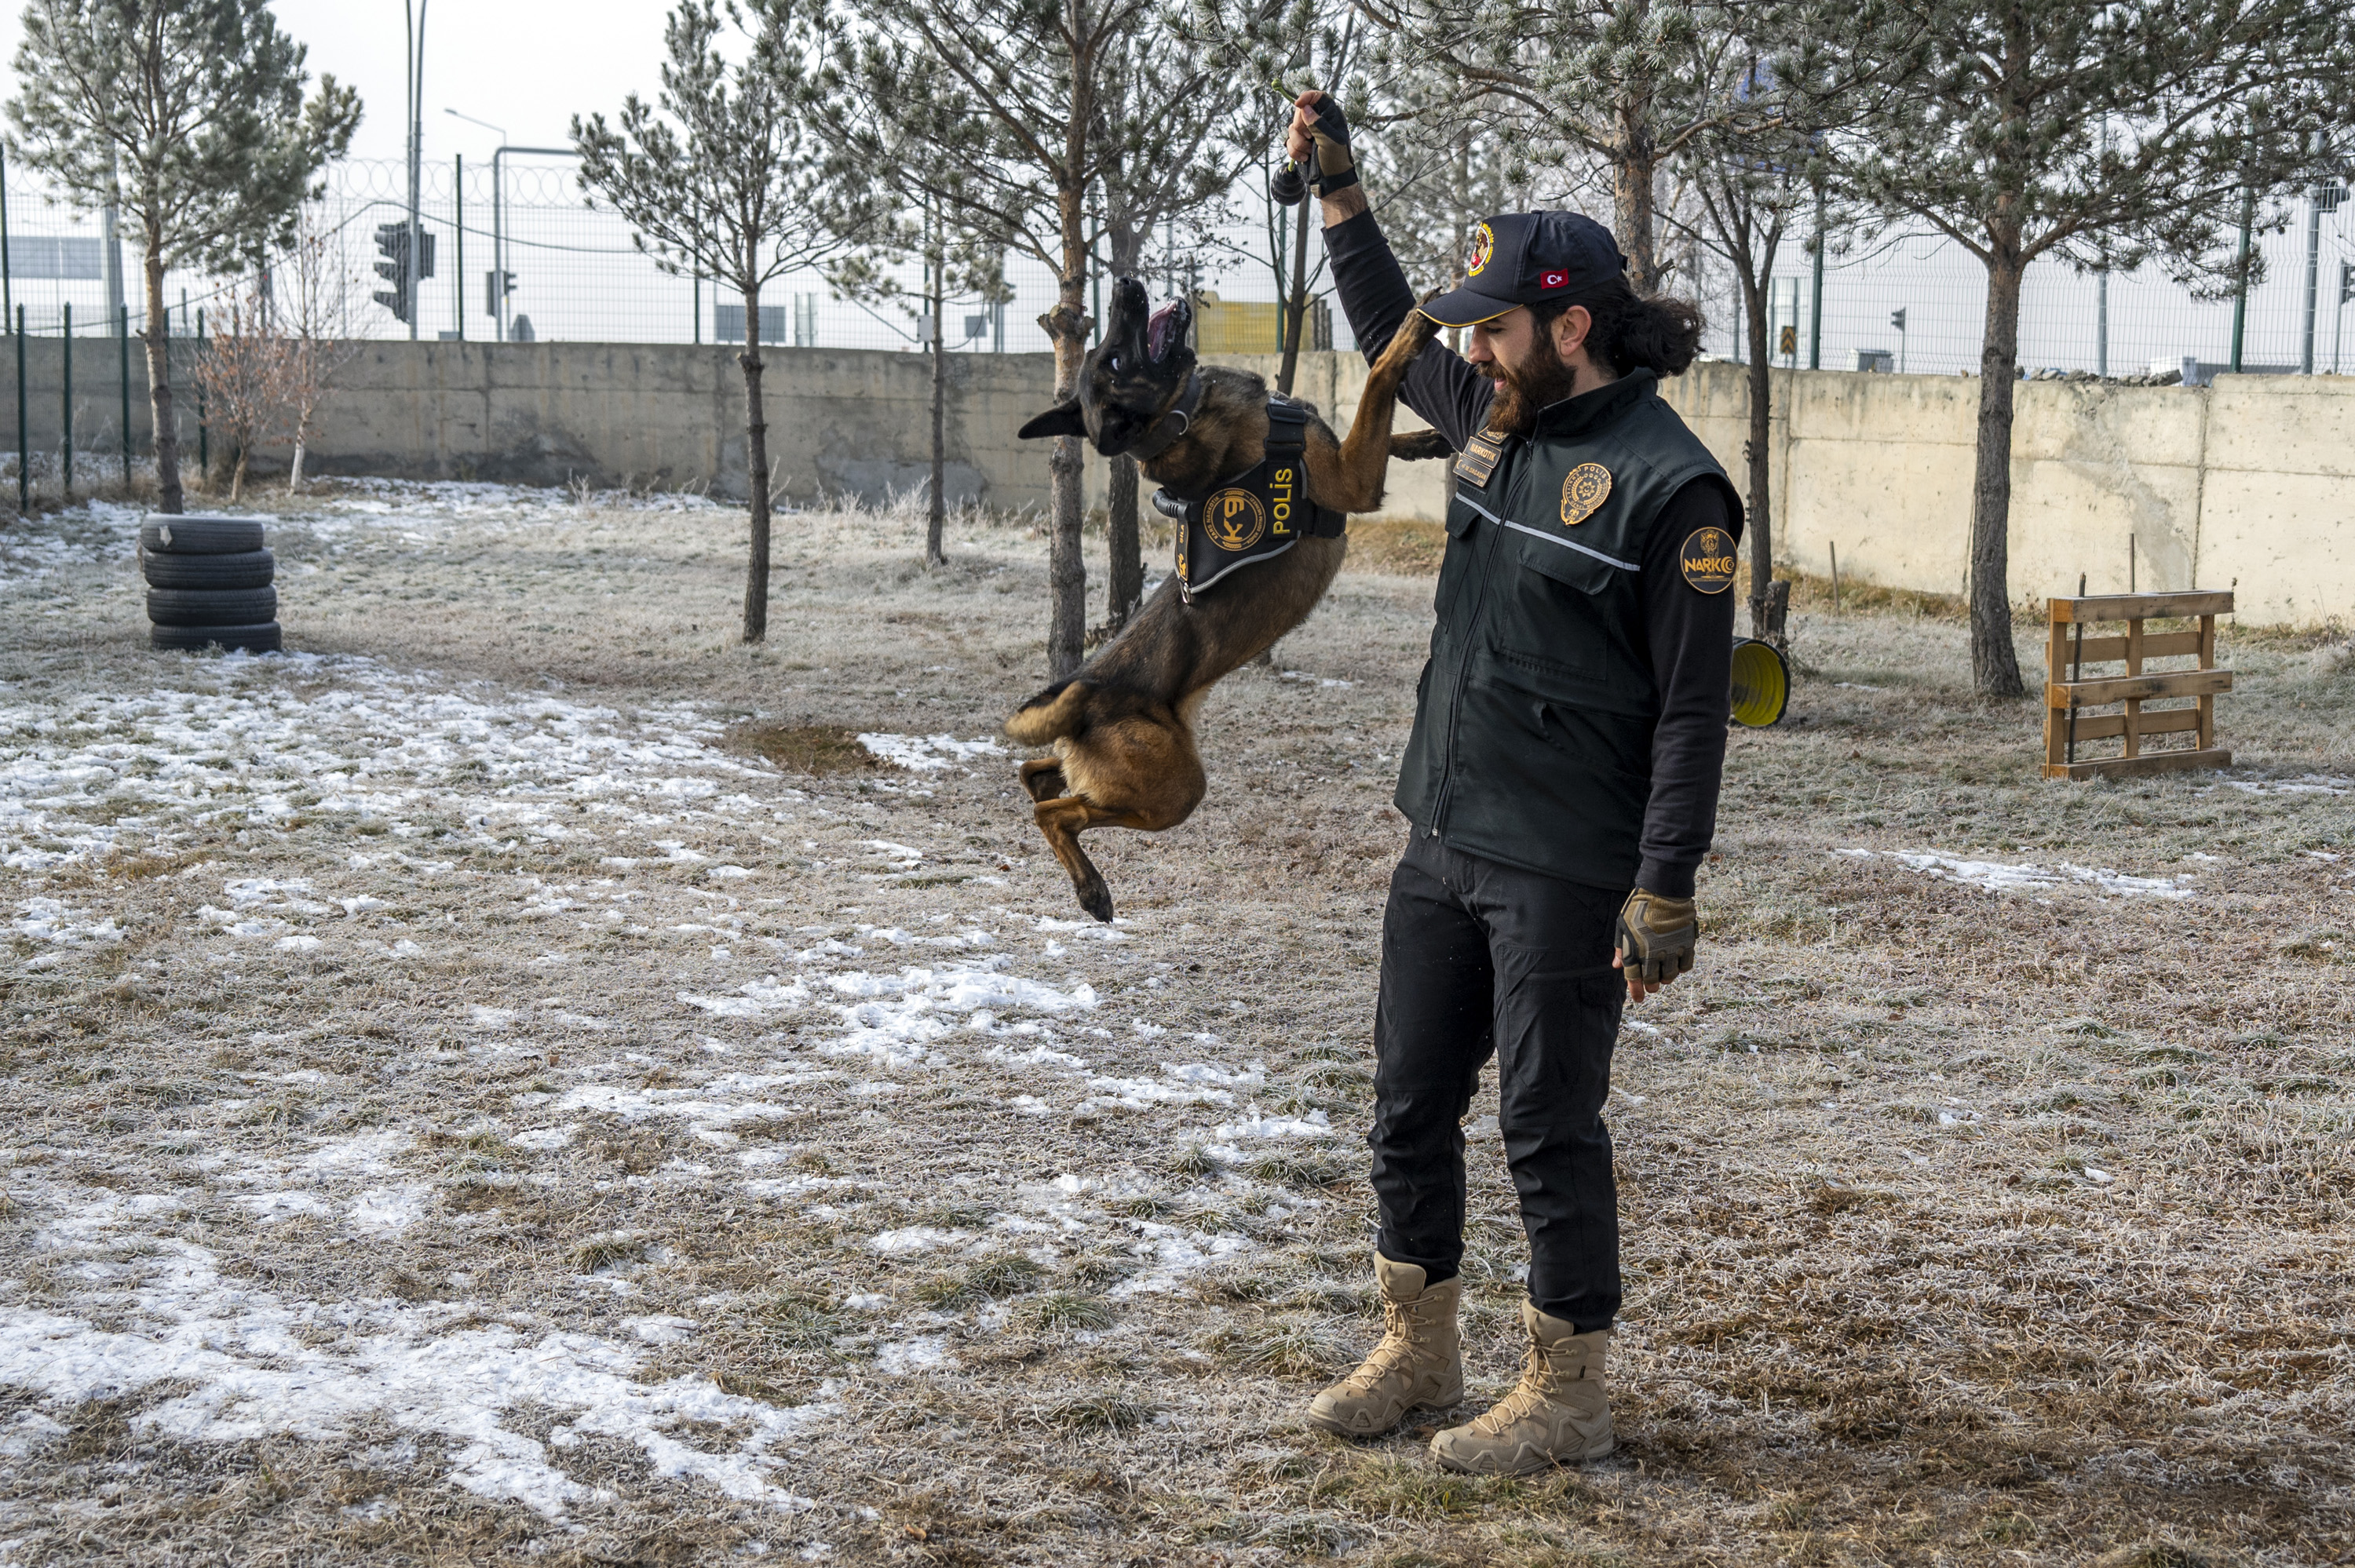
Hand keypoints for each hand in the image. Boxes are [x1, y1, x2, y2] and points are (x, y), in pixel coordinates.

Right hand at [1286, 90, 1353, 187]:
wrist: (1330, 182)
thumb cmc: (1335, 161)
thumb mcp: (1329, 141)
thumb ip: (1318, 124)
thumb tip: (1305, 108)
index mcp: (1331, 117)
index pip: (1318, 97)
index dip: (1307, 97)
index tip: (1298, 104)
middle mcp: (1319, 122)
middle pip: (1300, 112)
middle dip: (1301, 127)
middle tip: (1309, 138)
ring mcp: (1309, 134)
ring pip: (1292, 128)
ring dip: (1298, 143)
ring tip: (1310, 152)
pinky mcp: (1300, 144)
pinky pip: (1289, 141)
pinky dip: (1295, 151)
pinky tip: (1305, 158)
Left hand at [1612, 888, 1696, 1004]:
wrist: (1663, 889)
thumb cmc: (1639, 907)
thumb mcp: (1623, 926)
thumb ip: (1619, 948)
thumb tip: (1616, 966)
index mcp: (1634, 948)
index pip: (1633, 978)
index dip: (1636, 991)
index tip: (1638, 999)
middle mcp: (1653, 952)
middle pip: (1652, 981)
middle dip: (1651, 986)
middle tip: (1651, 984)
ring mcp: (1671, 948)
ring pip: (1669, 976)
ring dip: (1665, 978)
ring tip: (1663, 973)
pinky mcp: (1686, 943)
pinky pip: (1685, 966)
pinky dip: (1681, 969)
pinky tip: (1676, 963)